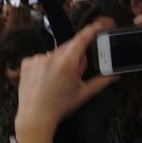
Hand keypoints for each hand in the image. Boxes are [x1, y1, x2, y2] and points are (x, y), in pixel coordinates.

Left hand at [15, 23, 116, 142]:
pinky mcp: (26, 63)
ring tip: (56, 81)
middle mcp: (51, 56)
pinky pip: (40, 59)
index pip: (82, 39)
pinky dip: (44, 66)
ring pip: (53, 54)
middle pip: (68, 47)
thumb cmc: (61, 106)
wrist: (35, 117)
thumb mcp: (84, 94)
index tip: (98, 25)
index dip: (91, 30)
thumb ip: (101, 82)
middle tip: (74, 72)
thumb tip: (115, 75)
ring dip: (58, 61)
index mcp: (67, 62)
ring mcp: (37, 59)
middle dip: (74, 55)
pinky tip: (43, 80)